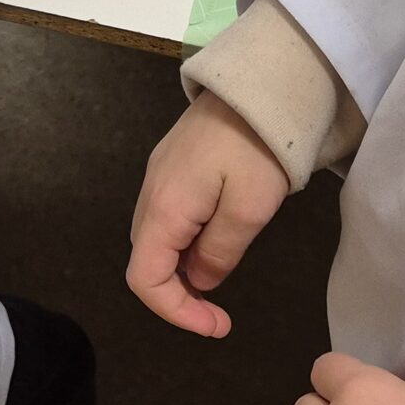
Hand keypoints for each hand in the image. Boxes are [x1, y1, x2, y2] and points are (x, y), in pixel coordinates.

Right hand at [126, 90, 289, 336]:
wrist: (260, 80)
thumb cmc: (257, 145)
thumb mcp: (250, 208)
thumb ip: (221, 252)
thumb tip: (201, 280)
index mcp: (164, 207)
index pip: (144, 278)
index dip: (174, 311)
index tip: (216, 323)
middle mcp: (151, 191)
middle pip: (146, 258)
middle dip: (179, 291)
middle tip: (221, 306)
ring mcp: (160, 173)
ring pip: (157, 236)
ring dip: (184, 264)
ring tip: (225, 268)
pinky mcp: (175, 161)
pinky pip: (170, 213)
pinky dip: (188, 238)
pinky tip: (220, 233)